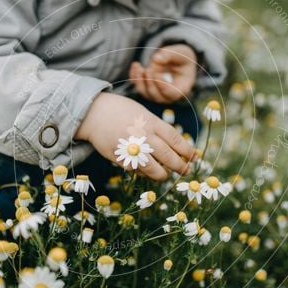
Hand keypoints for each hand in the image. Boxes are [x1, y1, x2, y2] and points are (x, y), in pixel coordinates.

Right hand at [75, 92, 195, 180]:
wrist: (94, 114)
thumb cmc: (121, 112)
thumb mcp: (143, 114)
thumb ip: (157, 129)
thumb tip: (174, 146)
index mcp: (152, 123)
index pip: (176, 140)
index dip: (187, 151)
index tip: (193, 157)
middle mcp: (144, 136)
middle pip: (169, 156)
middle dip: (180, 167)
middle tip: (185, 171)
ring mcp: (133, 149)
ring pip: (154, 169)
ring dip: (163, 175)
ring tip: (165, 175)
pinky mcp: (121, 159)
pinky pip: (137, 171)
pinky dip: (144, 173)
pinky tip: (145, 170)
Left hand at [128, 43, 197, 103]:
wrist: (178, 61)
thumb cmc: (182, 58)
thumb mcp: (181, 52)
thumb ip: (170, 55)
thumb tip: (155, 59)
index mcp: (181, 88)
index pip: (171, 93)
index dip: (162, 86)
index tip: (156, 74)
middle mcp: (169, 94)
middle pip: (157, 96)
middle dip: (150, 83)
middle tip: (147, 69)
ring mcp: (157, 93)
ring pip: (145, 93)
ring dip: (139, 81)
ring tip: (138, 66)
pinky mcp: (147, 88)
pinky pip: (138, 86)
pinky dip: (134, 77)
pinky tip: (135, 65)